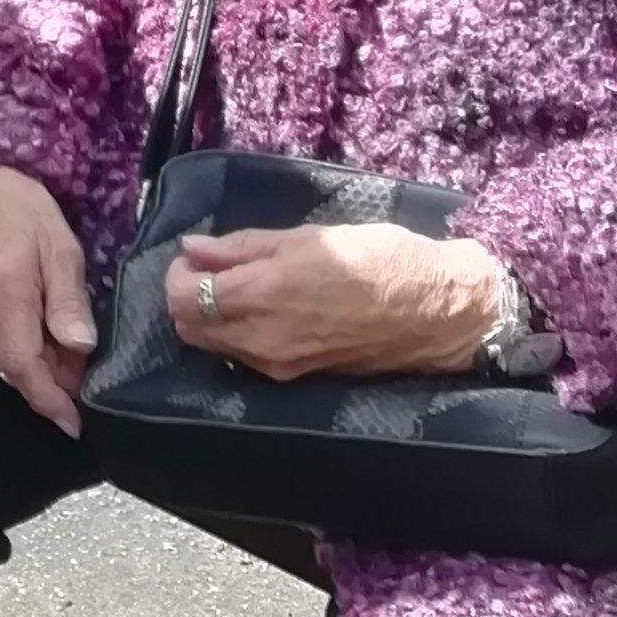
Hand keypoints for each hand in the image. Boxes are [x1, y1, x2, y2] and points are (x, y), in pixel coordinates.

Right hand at [0, 164, 96, 438]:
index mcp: (8, 298)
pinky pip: (7, 344)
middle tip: (92, 378)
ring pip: (14, 358)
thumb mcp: (60, 247)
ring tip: (79, 353)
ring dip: (48, 366)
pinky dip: (34, 350)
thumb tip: (79, 347)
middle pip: (20, 369)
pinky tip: (56, 337)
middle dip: (57, 384)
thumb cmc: (24, 210)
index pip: (23, 366)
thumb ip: (67, 299)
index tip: (73, 424)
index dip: (49, 400)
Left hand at [168, 227, 502, 382]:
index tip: (195, 257)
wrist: (438, 311)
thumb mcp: (307, 238)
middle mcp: (262, 341)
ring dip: (211, 319)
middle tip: (211, 271)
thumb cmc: (379, 259)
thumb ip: (242, 247)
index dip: (177, 276)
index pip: (182, 299)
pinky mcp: (296, 378)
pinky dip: (238, 335)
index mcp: (262, 297)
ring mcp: (278, 366)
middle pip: (189, 329)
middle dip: (186, 299)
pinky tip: (263, 311)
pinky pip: (245, 358)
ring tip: (240, 288)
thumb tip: (193, 249)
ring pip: (215, 347)